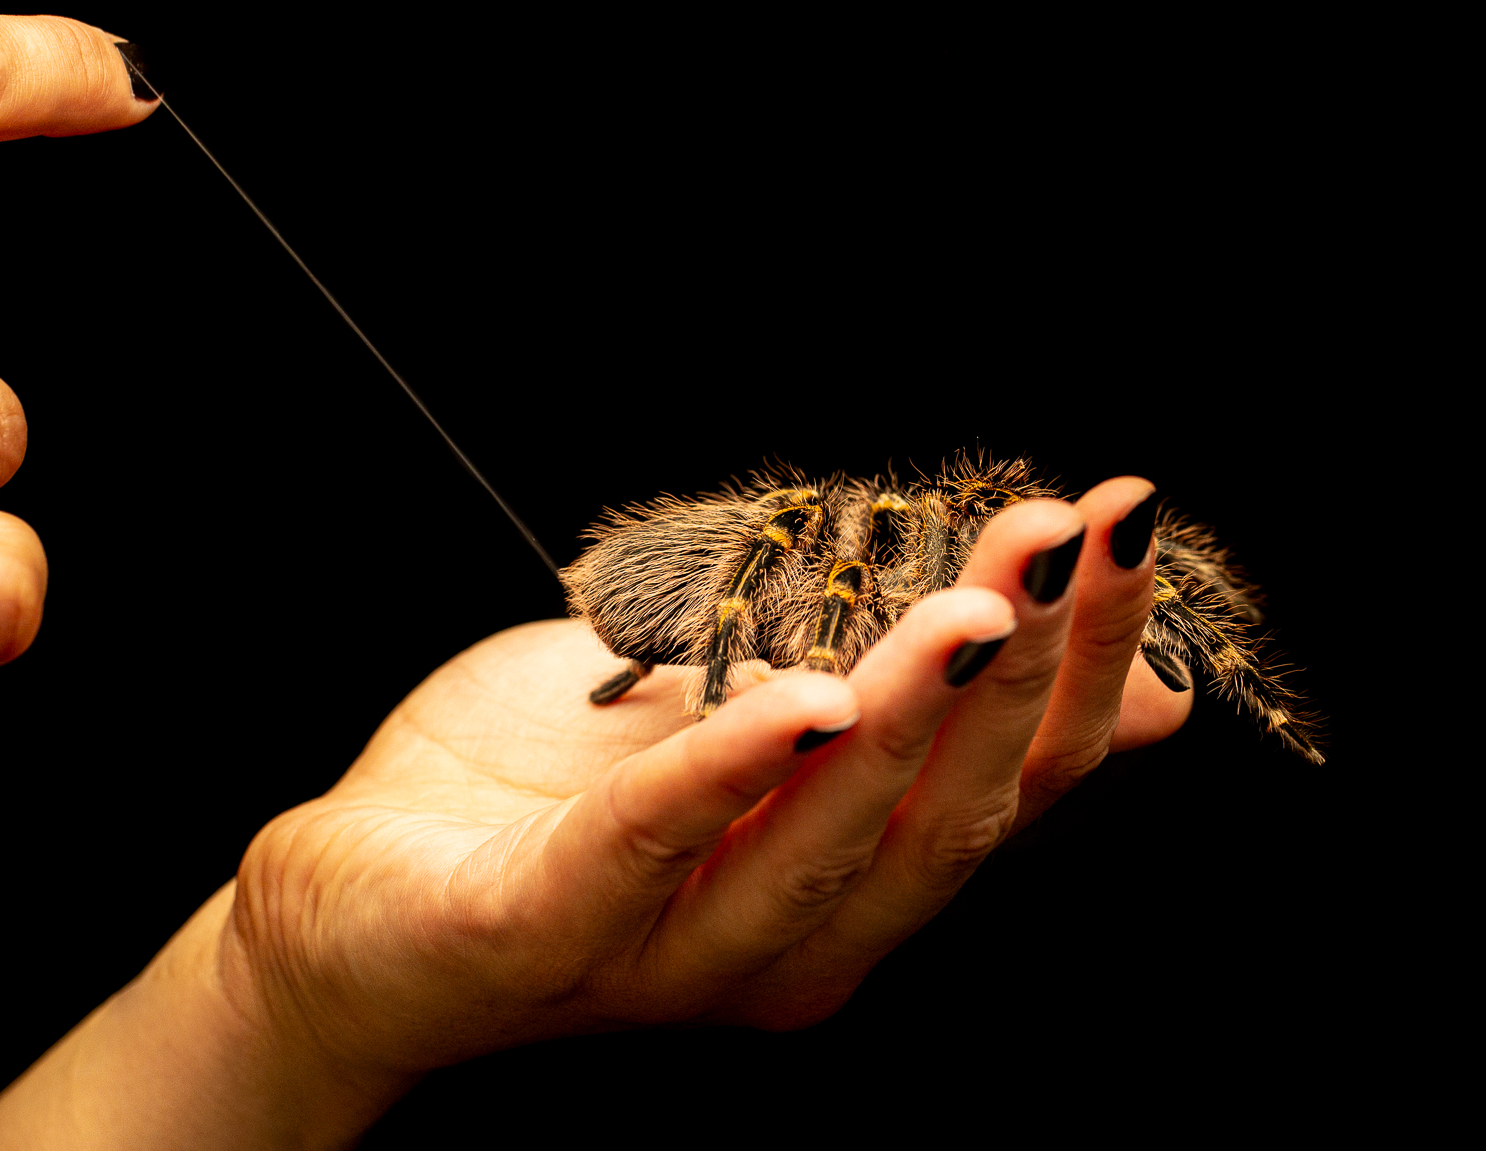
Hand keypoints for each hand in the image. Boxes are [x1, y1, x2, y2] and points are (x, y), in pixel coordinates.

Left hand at [217, 482, 1191, 1143]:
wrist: (353, 899)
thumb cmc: (542, 793)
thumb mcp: (735, 715)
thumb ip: (877, 689)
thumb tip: (1057, 637)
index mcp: (842, 880)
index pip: (1006, 785)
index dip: (1086, 665)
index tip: (1133, 530)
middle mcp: (789, 941)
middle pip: (946, 817)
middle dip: (1031, 670)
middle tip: (1086, 535)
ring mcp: (672, 956)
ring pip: (828, 843)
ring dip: (915, 715)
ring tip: (980, 607)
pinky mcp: (544, 936)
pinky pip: (644, 849)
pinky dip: (730, 770)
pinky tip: (805, 696)